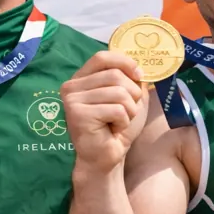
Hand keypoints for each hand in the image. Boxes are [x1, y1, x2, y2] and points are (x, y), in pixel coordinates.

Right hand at [61, 51, 147, 173]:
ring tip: (119, 122)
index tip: (139, 75)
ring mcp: (72, 100)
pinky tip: (113, 130)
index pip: (102, 57)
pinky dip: (123, 121)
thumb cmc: (116, 127)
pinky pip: (116, 110)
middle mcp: (71, 86)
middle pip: (115, 75)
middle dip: (132, 94)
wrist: (107, 157)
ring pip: (119, 93)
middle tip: (127, 112)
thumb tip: (142, 65)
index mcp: (81, 79)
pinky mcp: (78, 114)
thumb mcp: (129, 98)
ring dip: (129, 110)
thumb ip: (133, 80)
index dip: (124, 62)